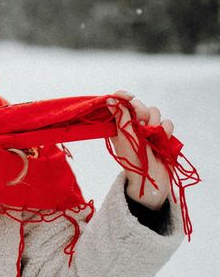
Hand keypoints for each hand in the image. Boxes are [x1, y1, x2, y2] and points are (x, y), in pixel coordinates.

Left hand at [107, 91, 172, 209]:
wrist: (151, 179)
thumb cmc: (133, 160)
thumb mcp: (124, 137)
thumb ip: (120, 117)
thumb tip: (109, 99)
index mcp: (120, 125)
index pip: (121, 103)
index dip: (124, 97)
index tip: (129, 97)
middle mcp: (134, 125)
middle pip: (140, 105)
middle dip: (142, 114)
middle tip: (142, 126)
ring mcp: (149, 129)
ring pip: (155, 113)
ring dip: (155, 126)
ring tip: (152, 140)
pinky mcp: (162, 134)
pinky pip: (167, 122)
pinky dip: (166, 132)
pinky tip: (162, 142)